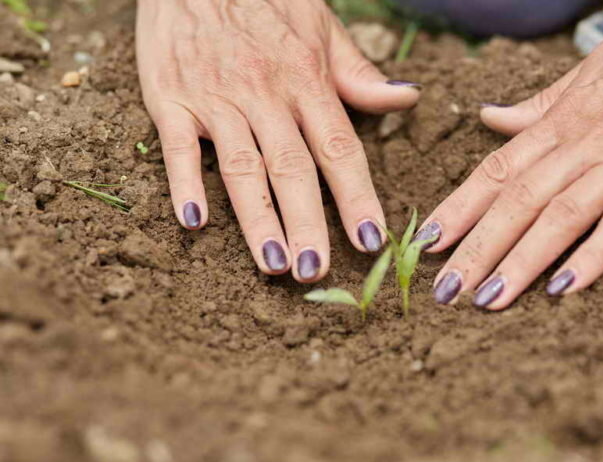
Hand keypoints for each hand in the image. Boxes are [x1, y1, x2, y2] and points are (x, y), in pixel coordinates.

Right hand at [136, 0, 419, 281]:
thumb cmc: (267, 0)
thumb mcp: (322, 28)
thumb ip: (359, 74)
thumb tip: (408, 101)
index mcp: (307, 82)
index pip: (339, 149)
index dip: (357, 197)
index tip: (372, 240)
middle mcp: (265, 95)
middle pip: (292, 169)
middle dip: (308, 224)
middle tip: (317, 271)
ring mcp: (217, 98)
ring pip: (241, 166)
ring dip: (258, 219)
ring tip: (273, 265)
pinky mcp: (171, 97)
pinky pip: (177, 145)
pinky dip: (184, 182)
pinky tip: (193, 220)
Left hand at [420, 0, 602, 308]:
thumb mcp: (589, 70)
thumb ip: (537, 105)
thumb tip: (489, 118)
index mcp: (563, 119)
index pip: (497, 169)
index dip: (460, 208)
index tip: (427, 243)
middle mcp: (585, 142)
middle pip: (517, 202)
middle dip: (476, 249)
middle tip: (445, 290)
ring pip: (560, 216)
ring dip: (520, 261)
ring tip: (487, 300)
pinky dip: (592, 256)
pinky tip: (563, 288)